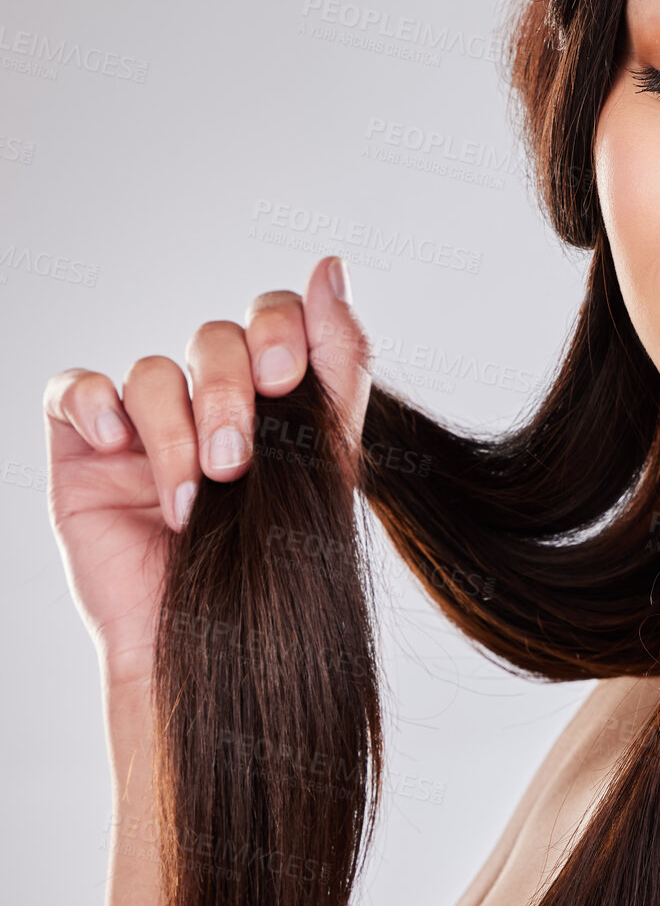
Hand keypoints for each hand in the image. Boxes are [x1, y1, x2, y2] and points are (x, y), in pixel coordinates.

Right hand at [42, 256, 370, 687]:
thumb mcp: (326, 455)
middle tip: (238, 462)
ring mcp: (147, 419)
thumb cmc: (270, 559)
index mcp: (274, 392)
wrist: (210, 640)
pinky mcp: (86, 447)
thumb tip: (331, 265)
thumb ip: (338, 361)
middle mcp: (210, 395)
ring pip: (156, 371)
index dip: (282, 328)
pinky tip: (119, 446)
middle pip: (217, 338)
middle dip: (232, 394)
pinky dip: (96, 406)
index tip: (286, 379)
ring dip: (178, 432)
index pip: (275, 315)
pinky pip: (75, 388)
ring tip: (193, 498)